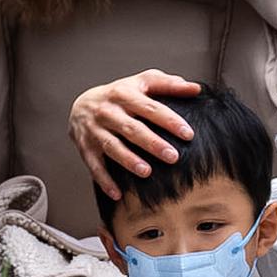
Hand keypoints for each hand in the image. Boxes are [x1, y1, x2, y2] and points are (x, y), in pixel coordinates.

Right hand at [69, 69, 202, 199]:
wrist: (80, 105)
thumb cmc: (120, 95)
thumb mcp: (141, 83)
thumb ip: (168, 84)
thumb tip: (196, 89)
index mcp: (125, 94)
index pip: (150, 108)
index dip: (169, 120)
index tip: (188, 134)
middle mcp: (108, 111)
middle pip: (132, 128)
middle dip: (152, 143)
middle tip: (173, 157)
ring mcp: (95, 130)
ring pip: (112, 146)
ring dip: (128, 160)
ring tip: (146, 172)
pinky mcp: (85, 147)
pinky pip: (94, 165)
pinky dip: (104, 180)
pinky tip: (118, 194)